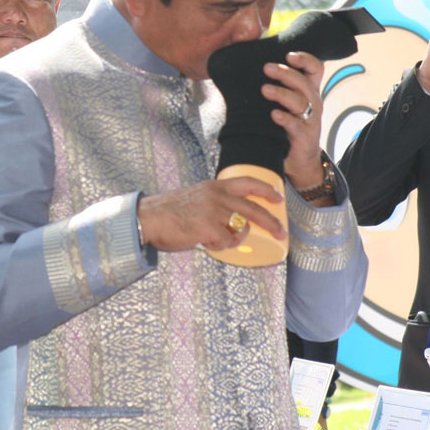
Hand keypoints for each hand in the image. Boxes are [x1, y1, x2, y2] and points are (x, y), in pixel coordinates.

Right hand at [138, 178, 284, 251]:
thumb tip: (231, 219)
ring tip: (216, 240)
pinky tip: (204, 243)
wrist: (148, 219)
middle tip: (281, 232)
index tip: (278, 196)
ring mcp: (213, 212)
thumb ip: (213, 202)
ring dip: (233, 239)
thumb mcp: (196, 197)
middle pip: (254, 209)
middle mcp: (217, 196)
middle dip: (271, 222)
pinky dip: (218, 247)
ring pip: (239, 230)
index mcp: (214, 186)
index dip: (266, 189)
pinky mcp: (208, 228)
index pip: (247, 182)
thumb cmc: (169, 212)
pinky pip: (225, 242)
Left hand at [261, 51, 325, 189]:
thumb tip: (242, 70)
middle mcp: (313, 103)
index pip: (315, 69)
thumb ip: (272, 86)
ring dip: (282, 94)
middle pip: (304, 83)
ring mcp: (311, 121)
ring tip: (265, 90)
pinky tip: (274, 115)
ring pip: (301, 102)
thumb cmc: (287, 127)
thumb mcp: (284, 104)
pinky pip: (297, 126)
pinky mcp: (305, 137)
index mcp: (309, 91)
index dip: (305, 59)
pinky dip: (286, 119)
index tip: (289, 55)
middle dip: (286, 73)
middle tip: (267, 68)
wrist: (299, 161)